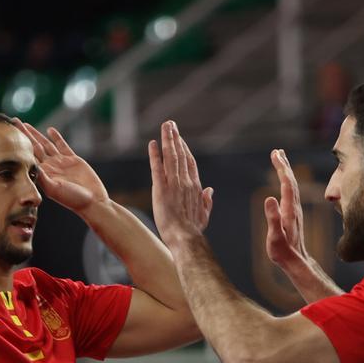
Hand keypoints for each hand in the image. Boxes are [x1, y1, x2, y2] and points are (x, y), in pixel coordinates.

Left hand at [13, 119, 107, 211]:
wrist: (92, 201)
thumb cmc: (73, 199)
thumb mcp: (54, 189)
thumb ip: (42, 177)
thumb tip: (31, 165)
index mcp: (43, 174)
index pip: (28, 155)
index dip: (20, 144)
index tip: (10, 133)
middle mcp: (50, 167)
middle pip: (34, 147)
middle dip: (24, 135)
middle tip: (13, 122)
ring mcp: (61, 162)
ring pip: (46, 144)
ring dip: (36, 134)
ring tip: (26, 124)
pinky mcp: (73, 160)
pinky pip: (62, 145)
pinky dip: (56, 137)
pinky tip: (50, 130)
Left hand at [148, 121, 213, 245]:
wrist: (185, 238)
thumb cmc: (194, 230)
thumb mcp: (204, 215)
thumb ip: (207, 201)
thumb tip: (210, 190)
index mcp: (195, 187)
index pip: (189, 163)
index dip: (185, 149)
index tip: (180, 139)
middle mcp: (185, 181)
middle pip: (180, 155)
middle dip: (176, 138)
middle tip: (171, 124)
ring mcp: (173, 184)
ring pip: (170, 156)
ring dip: (168, 139)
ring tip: (165, 126)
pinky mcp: (160, 189)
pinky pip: (157, 167)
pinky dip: (155, 154)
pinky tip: (153, 143)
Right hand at [265, 149, 309, 266]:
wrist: (296, 261)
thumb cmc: (283, 252)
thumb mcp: (275, 236)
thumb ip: (273, 218)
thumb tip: (269, 198)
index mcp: (289, 209)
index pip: (286, 184)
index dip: (281, 168)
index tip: (275, 154)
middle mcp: (294, 207)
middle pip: (291, 181)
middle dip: (284, 165)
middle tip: (277, 151)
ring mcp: (295, 210)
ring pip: (292, 186)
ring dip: (286, 172)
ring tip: (280, 160)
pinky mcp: (293, 214)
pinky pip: (291, 193)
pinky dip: (287, 182)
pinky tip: (284, 181)